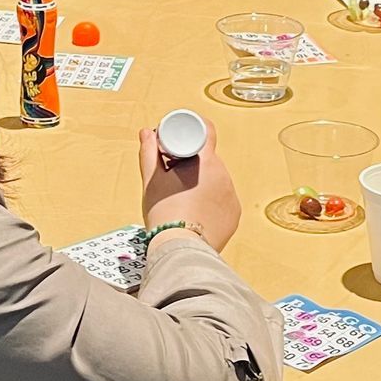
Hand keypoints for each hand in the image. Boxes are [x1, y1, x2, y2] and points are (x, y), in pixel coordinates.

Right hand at [140, 124, 241, 251]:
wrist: (179, 248)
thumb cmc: (164, 212)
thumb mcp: (152, 179)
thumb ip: (149, 152)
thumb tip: (147, 133)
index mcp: (207, 162)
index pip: (207, 132)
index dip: (192, 132)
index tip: (179, 140)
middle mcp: (225, 176)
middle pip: (209, 160)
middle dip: (192, 163)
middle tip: (173, 175)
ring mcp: (232, 197)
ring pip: (216, 181)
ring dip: (202, 183)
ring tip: (182, 197)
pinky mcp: (234, 215)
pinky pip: (222, 201)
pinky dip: (211, 202)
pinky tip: (196, 211)